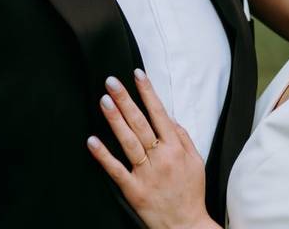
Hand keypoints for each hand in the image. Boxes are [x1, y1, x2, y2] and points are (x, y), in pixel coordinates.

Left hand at [87, 69, 217, 228]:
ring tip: (104, 101)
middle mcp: (161, 158)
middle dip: (126, 100)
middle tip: (112, 82)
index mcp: (176, 148)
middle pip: (141, 123)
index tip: (137, 75)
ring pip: (129, 142)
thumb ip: (183, 137)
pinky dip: (104, 156)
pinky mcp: (134, 190)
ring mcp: (146, 174)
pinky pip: (116, 170)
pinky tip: (92, 141)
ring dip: (115, 120)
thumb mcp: (196, 161)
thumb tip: (169, 117)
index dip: (148, 93)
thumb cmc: (191, 192)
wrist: (186, 226)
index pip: (159, 114)